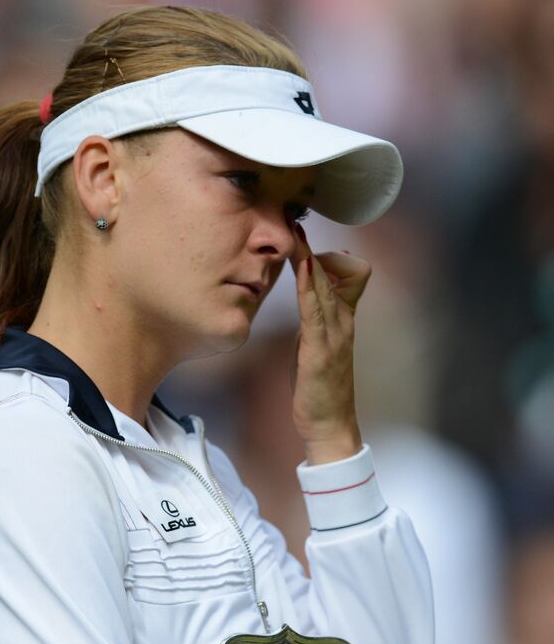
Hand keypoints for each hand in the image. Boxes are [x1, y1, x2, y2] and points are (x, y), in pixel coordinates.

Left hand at [287, 215, 371, 463]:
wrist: (330, 424)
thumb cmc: (320, 385)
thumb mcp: (318, 341)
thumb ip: (318, 314)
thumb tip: (310, 288)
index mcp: (344, 318)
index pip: (351, 270)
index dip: (329, 253)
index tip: (301, 239)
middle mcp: (345, 320)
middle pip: (342, 269)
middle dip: (315, 245)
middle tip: (292, 219)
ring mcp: (336, 334)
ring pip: (328, 285)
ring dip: (310, 257)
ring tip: (294, 234)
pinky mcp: (321, 349)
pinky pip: (317, 310)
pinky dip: (311, 286)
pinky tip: (303, 267)